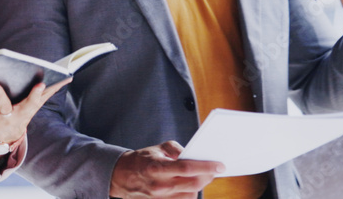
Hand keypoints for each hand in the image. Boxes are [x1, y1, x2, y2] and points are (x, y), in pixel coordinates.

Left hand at [0, 77, 71, 159]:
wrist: (7, 138)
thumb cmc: (21, 113)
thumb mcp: (35, 105)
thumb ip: (49, 90)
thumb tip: (67, 76)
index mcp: (23, 110)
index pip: (33, 101)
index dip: (38, 94)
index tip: (41, 83)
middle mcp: (8, 116)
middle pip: (5, 106)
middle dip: (0, 95)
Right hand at [109, 141, 223, 197]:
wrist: (122, 177)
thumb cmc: (141, 160)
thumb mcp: (156, 148)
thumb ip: (175, 148)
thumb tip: (192, 154)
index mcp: (157, 167)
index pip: (187, 168)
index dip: (206, 167)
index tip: (220, 164)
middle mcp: (160, 185)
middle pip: (193, 184)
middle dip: (208, 176)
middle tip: (215, 169)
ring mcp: (161, 197)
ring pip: (191, 194)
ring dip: (200, 185)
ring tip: (203, 175)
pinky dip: (191, 192)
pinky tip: (192, 184)